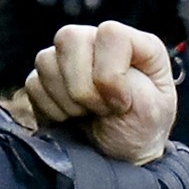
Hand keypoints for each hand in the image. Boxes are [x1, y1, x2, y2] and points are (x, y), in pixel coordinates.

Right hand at [20, 20, 177, 162]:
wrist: (118, 155)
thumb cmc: (142, 129)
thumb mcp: (154, 110)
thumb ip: (134, 85)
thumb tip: (100, 77)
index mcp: (134, 42)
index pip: (110, 33)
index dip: (111, 73)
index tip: (120, 103)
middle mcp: (97, 40)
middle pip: (70, 38)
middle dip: (84, 87)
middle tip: (102, 110)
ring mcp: (69, 56)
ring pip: (46, 60)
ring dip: (68, 100)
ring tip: (89, 113)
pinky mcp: (45, 77)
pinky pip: (33, 84)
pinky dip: (51, 109)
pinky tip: (72, 117)